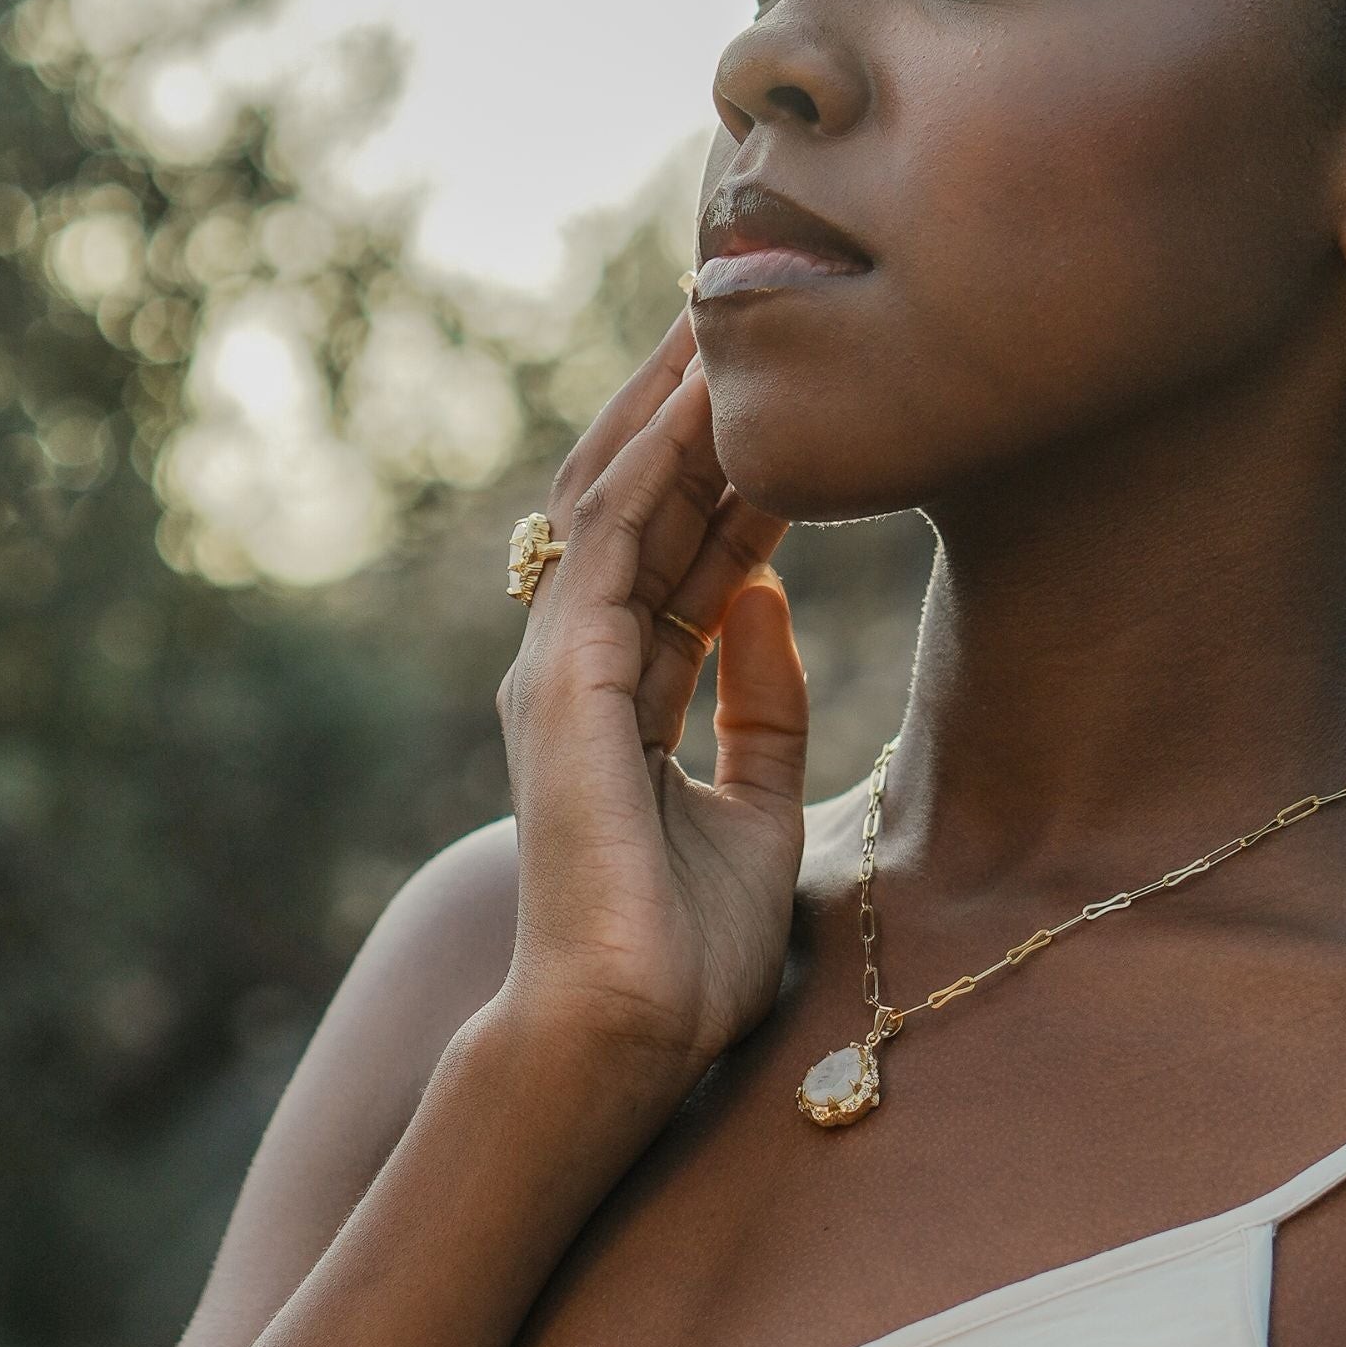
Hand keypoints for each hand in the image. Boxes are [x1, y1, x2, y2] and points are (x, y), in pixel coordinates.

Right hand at [494, 306, 806, 1092]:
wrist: (626, 1034)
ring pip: (615, 501)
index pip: (679, 548)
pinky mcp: (563, 682)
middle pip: (636, 502)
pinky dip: (659, 468)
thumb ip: (757, 703)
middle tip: (743, 313)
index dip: (728, 467)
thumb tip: (767, 595)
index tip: (784, 394)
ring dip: (670, 409)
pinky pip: (614, 546)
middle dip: (687, 409)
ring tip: (724, 317)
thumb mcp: (752, 803)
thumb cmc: (679, 945)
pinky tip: (706, 403)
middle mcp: (581, 662)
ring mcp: (561, 666)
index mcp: (623, 690)